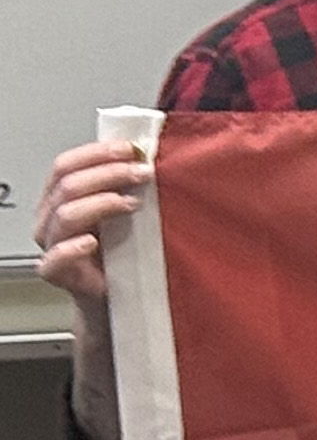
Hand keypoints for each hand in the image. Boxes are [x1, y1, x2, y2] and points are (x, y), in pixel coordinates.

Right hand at [34, 140, 149, 312]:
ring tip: (132, 203)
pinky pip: (55, 258)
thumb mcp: (121, 208)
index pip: (65, 165)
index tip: (132, 149)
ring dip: (102, 202)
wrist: (116, 291)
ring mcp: (51, 245)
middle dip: (109, 173)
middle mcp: (49, 219)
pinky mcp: (57, 272)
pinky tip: (93, 242)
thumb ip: (122, 183)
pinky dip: (73, 247)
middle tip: (142, 173)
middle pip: (67, 185)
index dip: (97, 153)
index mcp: (59, 197)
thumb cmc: (119, 247)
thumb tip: (145, 154)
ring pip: (65, 215)